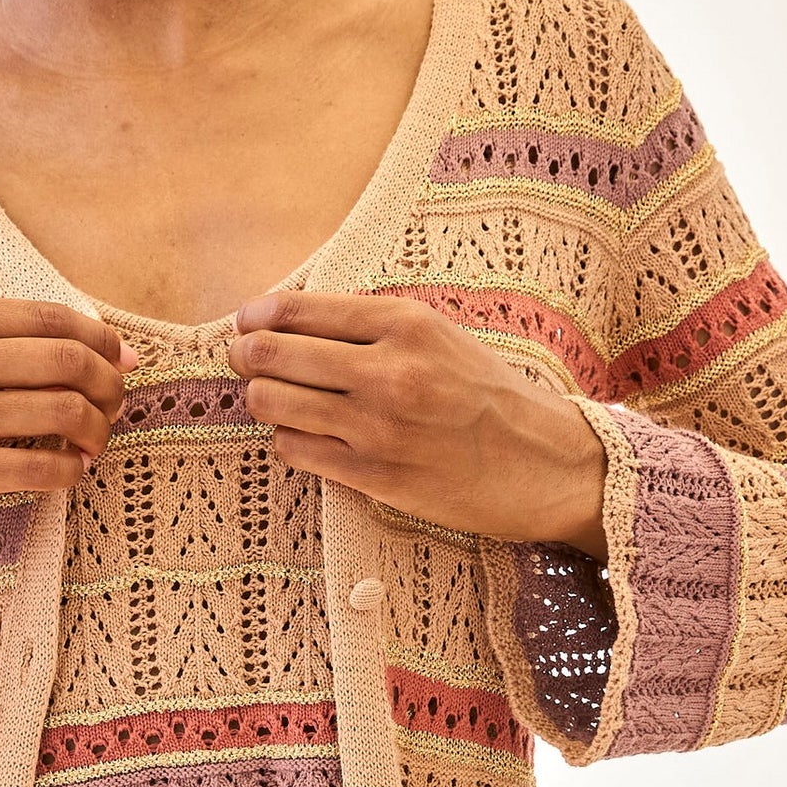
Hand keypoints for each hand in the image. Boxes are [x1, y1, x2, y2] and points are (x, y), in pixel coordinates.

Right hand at [0, 295, 134, 694]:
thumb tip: (86, 341)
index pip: (46, 317)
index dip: (100, 338)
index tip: (122, 360)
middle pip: (65, 361)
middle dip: (108, 384)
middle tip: (115, 404)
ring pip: (62, 413)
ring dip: (97, 430)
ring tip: (95, 441)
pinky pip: (39, 468)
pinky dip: (70, 470)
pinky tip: (72, 471)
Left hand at [228, 293, 605, 553]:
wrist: (544, 462)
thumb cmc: (488, 396)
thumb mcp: (440, 337)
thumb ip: (372, 327)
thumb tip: (289, 320)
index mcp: (405, 324)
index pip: (297, 309)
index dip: (258, 316)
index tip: (248, 323)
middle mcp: (388, 372)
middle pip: (274, 355)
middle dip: (246, 357)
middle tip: (243, 360)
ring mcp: (378, 428)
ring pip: (274, 405)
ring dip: (263, 400)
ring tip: (272, 399)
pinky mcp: (374, 476)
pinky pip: (296, 450)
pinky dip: (288, 439)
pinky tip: (303, 435)